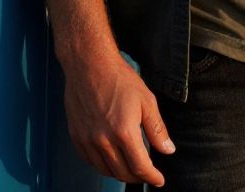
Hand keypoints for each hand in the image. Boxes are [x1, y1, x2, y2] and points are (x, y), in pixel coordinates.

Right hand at [62, 52, 175, 185]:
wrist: (89, 64)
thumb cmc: (118, 78)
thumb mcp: (146, 100)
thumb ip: (157, 129)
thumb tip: (168, 150)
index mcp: (124, 132)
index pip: (140, 167)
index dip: (152, 177)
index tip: (158, 180)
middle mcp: (103, 140)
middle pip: (122, 173)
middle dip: (138, 178)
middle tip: (146, 174)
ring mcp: (87, 139)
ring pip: (105, 170)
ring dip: (120, 173)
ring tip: (130, 166)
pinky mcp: (76, 135)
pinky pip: (90, 161)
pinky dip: (102, 164)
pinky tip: (110, 158)